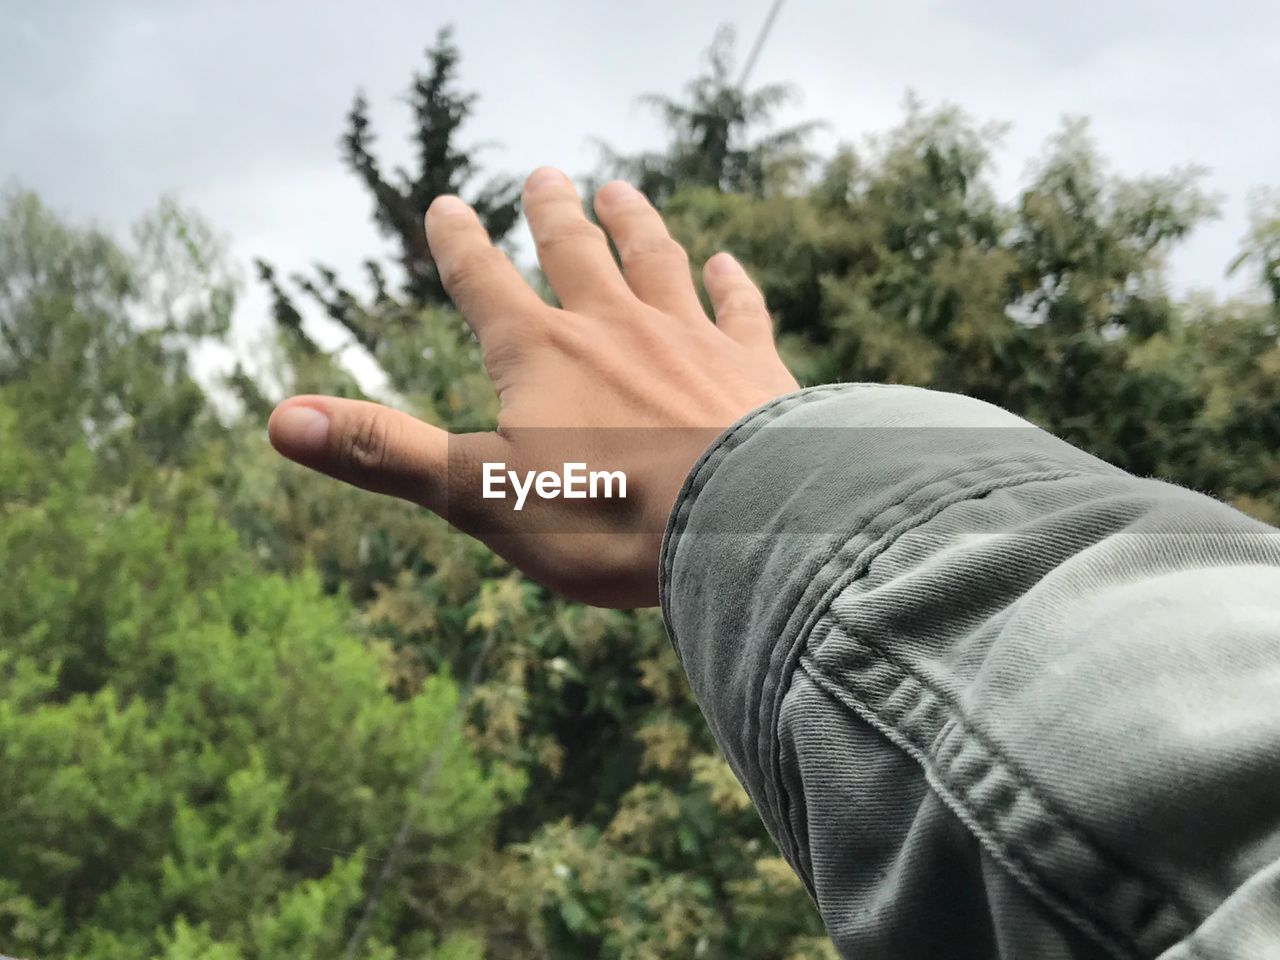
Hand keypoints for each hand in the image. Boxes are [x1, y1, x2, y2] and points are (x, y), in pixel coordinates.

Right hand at [268, 167, 798, 606]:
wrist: (743, 523)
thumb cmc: (605, 518)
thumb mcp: (478, 495)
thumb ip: (383, 453)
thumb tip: (279, 421)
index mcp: (539, 354)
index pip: (484, 282)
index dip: (461, 244)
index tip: (449, 205)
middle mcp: (613, 327)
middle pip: (575, 253)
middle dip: (553, 215)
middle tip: (545, 176)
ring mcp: (687, 338)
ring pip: (655, 261)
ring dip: (634, 225)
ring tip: (620, 191)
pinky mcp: (751, 366)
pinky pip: (737, 309)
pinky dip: (729, 283)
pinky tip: (726, 263)